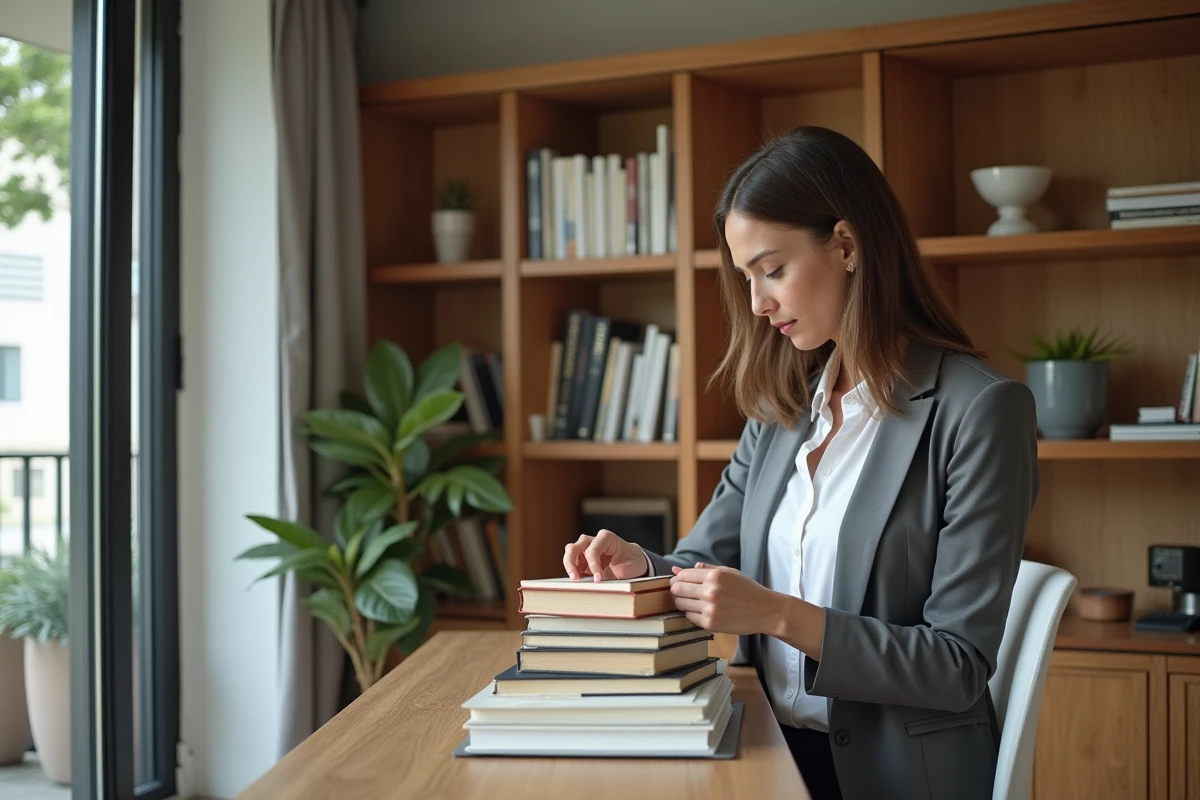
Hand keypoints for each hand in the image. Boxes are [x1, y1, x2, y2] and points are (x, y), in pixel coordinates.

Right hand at [563, 529, 647, 581]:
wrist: (633, 562)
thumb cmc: (632, 562)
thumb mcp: (630, 567)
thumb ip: (616, 573)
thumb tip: (600, 582)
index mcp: (606, 538)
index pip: (592, 550)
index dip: (593, 565)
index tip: (598, 579)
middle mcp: (594, 540)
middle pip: (574, 547)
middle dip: (571, 563)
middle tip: (576, 579)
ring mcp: (586, 548)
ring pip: (570, 552)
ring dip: (570, 566)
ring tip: (576, 580)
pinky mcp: (583, 558)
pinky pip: (572, 562)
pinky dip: (573, 571)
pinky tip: (580, 580)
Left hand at [669, 562, 783, 635]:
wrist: (765, 611)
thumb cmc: (747, 589)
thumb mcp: (728, 572)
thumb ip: (703, 569)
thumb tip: (676, 569)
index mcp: (714, 576)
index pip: (683, 576)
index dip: (677, 578)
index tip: (678, 581)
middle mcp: (710, 592)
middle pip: (678, 590)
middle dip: (676, 590)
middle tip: (681, 592)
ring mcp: (710, 609)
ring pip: (681, 604)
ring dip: (682, 602)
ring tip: (693, 601)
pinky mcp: (710, 624)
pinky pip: (689, 617)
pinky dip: (691, 614)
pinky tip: (701, 610)